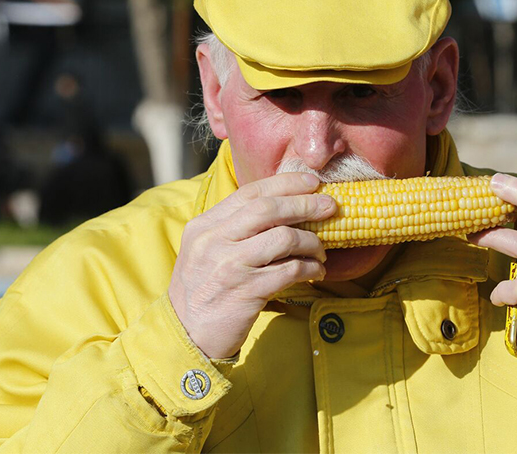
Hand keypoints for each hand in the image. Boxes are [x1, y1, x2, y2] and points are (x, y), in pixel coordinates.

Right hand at [168, 173, 336, 358]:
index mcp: (205, 225)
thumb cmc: (203, 289)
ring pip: (284, 238)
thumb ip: (234, 227)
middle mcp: (214, 241)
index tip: (312, 183)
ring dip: (311, 241)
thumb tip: (283, 206)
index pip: (250, 193)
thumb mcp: (206, 250)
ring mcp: (230, 266)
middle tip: (330, 207)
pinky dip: (310, 268)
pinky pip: (290, 270)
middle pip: (268, 210)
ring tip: (321, 250)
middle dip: (304, 205)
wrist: (186, 334)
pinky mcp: (247, 292)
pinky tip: (316, 271)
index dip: (285, 183)